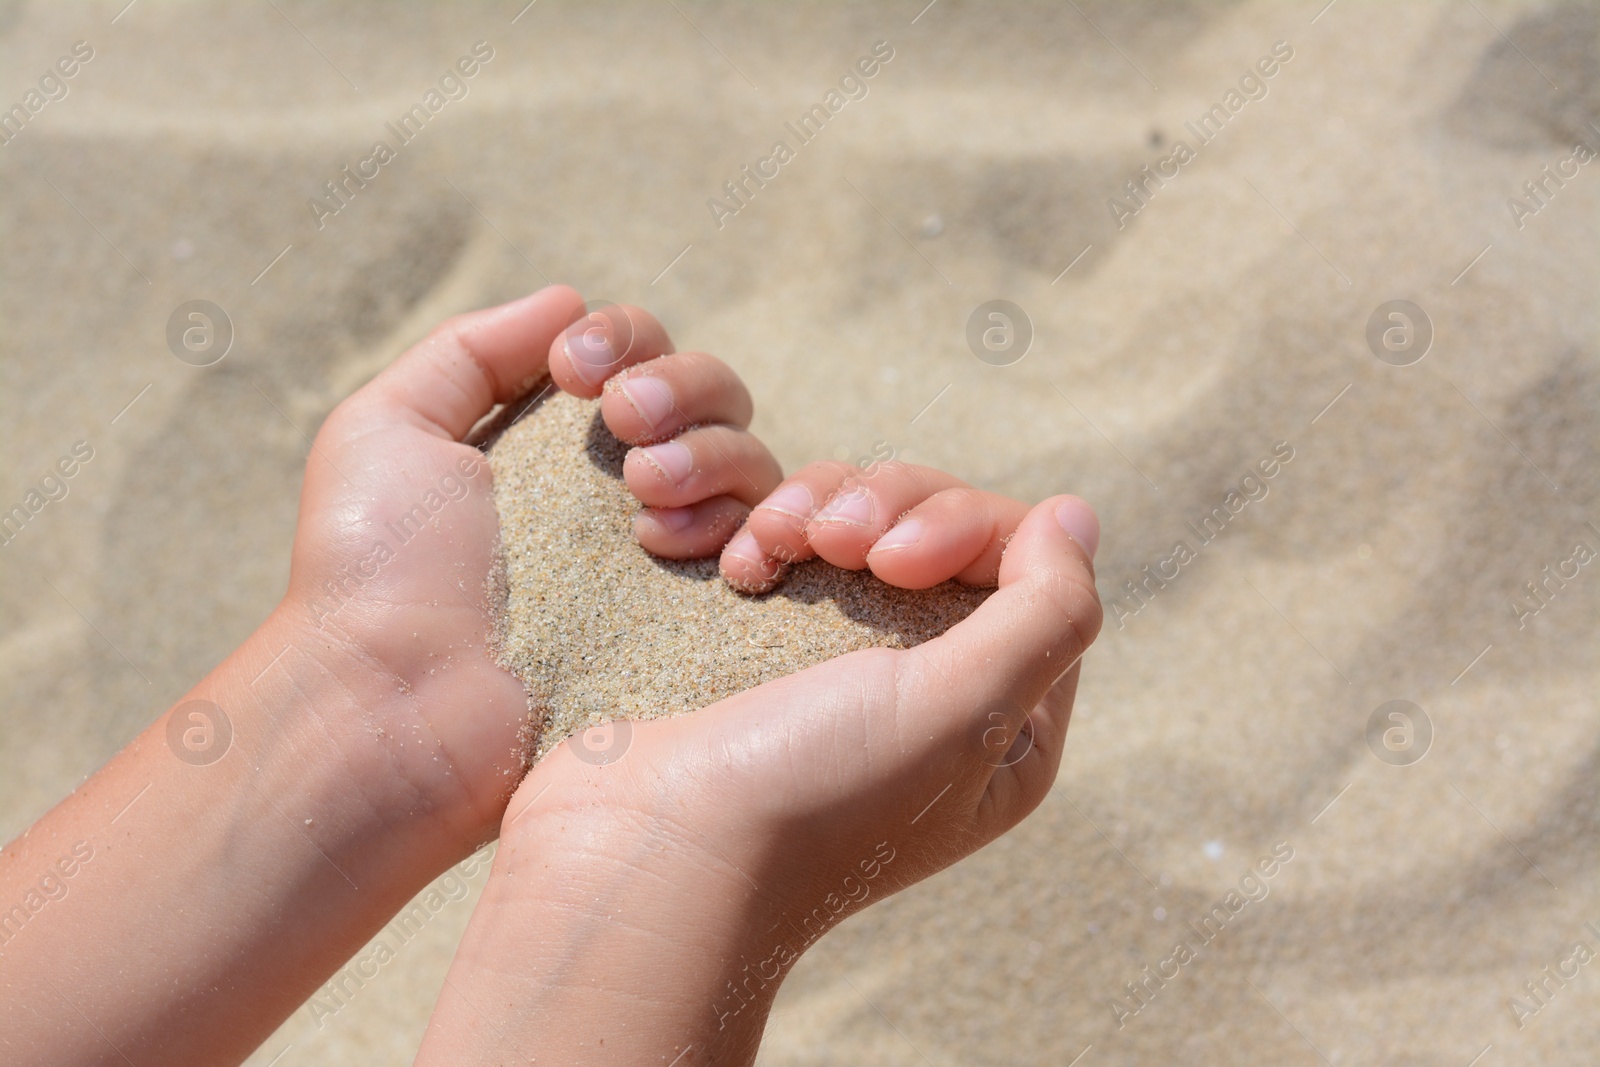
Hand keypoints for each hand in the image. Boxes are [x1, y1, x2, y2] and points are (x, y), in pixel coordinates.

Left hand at [273, 286, 781, 847]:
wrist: (394, 708)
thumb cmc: (373, 572)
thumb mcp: (388, 429)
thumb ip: (473, 351)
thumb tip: (568, 299)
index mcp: (557, 447)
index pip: (640, 358)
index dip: (629, 341)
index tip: (580, 370)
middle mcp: (622, 495)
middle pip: (715, 398)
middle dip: (682, 388)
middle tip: (624, 426)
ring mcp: (668, 562)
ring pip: (752, 463)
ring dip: (710, 453)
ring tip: (642, 494)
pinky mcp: (700, 625)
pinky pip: (770, 549)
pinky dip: (744, 524)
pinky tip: (676, 546)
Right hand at [419, 476, 1101, 1064]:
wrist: (649, 848)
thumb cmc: (812, 794)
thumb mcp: (963, 711)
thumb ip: (1047, 611)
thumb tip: (1077, 516)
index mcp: (1010, 728)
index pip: (1032, 571)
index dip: (966, 530)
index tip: (892, 560)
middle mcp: (942, 696)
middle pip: (950, 534)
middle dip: (890, 508)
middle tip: (834, 543)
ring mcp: (852, 669)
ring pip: (872, 525)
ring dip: (827, 506)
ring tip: (777, 541)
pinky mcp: (778, 646)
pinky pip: (801, 545)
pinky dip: (775, 531)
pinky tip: (743, 563)